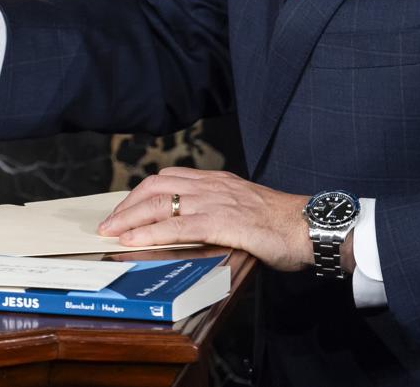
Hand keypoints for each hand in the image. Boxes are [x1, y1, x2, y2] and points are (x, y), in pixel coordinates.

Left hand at [95, 168, 315, 270]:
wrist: (310, 226)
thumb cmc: (282, 224)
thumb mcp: (244, 209)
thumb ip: (220, 211)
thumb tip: (194, 227)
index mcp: (217, 181)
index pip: (168, 179)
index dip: (141, 193)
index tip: (124, 209)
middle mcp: (212, 185)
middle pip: (156, 186)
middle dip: (128, 204)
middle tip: (109, 224)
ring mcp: (216, 201)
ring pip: (161, 203)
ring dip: (130, 218)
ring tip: (112, 232)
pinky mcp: (223, 222)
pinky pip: (178, 225)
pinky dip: (151, 232)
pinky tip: (134, 241)